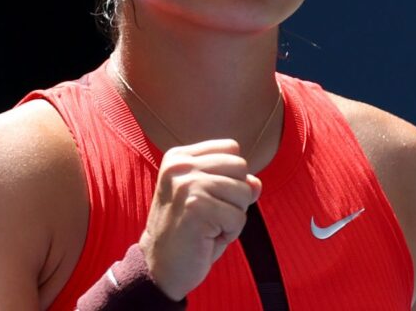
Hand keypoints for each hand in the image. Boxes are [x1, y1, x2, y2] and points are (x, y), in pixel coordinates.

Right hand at [138, 139, 261, 300]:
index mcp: (180, 157)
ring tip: (209, 227)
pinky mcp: (196, 207)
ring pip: (243, 191)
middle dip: (236, 196)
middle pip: (240, 167)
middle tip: (211, 216)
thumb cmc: (187, 233)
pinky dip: (230, 233)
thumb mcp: (210, 200)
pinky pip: (238, 217)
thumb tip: (256, 183)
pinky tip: (208, 238)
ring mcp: (187, 184)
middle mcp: (180, 165)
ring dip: (234, 216)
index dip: (231, 177)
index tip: (208, 199)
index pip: (231, 148)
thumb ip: (233, 184)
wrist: (159, 267)